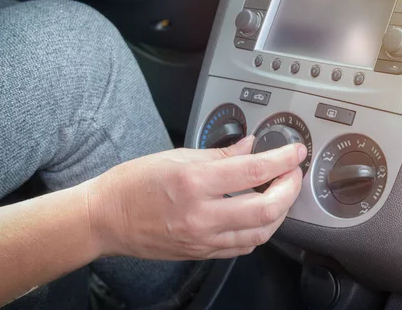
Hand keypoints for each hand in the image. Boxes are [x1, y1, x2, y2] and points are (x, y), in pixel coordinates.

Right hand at [85, 136, 305, 259]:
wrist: (106, 219)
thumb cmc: (133, 183)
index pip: (254, 170)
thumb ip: (220, 154)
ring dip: (280, 211)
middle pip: (267, 208)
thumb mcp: (176, 156)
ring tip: (281, 192)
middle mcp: (201, 214)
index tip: (295, 151)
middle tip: (292, 172)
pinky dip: (261, 230)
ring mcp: (202, 238)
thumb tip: (251, 147)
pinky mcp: (202, 253)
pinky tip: (261, 215)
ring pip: (261, 232)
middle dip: (290, 188)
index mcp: (194, 182)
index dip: (282, 159)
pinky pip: (243, 247)